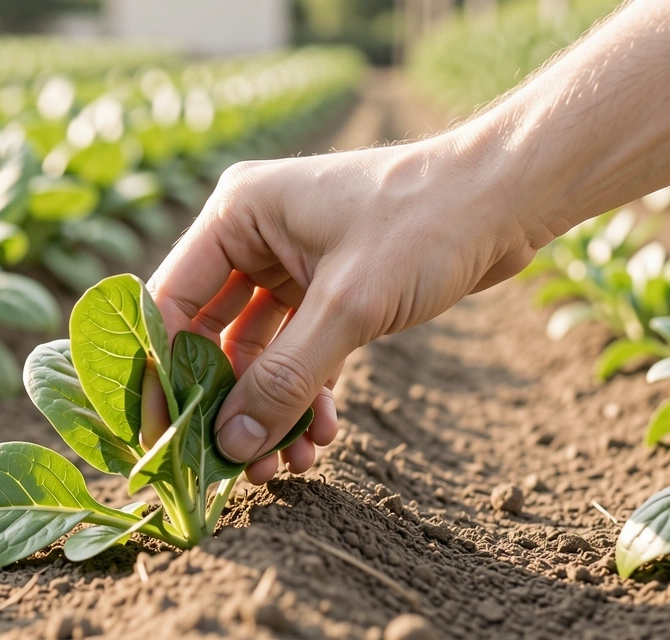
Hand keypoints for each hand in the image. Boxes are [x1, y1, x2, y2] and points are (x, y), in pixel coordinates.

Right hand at [150, 135, 549, 484]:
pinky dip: (306, 395)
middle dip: (226, 405)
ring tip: (286, 465)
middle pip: (211, 335)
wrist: (509, 198)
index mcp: (237, 214)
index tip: (161, 438)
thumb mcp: (348, 307)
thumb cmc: (425, 223)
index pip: (171, 302)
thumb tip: (230, 445)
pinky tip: (320, 437)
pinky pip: (299, 353)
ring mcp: (292, 263)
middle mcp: (254, 235)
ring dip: (269, 410)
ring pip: (259, 353)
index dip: (162, 373)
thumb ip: (283, 379)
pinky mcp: (330, 289)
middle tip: (233, 466)